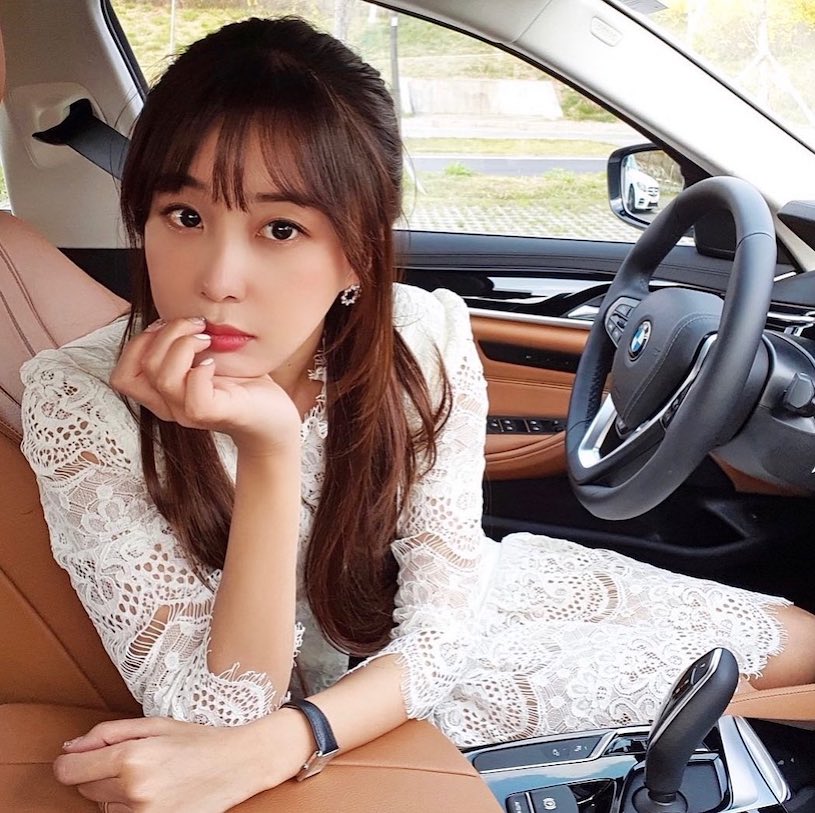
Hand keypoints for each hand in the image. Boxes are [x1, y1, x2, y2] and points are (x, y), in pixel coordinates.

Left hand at [55, 716, 271, 812]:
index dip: (70, 762)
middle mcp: (133, 789)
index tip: (80, 758)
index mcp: (131, 756)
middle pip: (84, 788)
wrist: (238, 764)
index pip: (69, 770)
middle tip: (132, 760)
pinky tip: (156, 792)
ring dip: (115, 793)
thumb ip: (107, 733)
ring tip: (149, 777)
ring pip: (102, 807)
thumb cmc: (197, 740)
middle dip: (98, 773)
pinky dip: (131, 807)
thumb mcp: (155, 724)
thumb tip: (70, 749)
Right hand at [110, 317, 300, 453]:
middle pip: (142, 367)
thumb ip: (183, 344)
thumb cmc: (242, 383)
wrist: (274, 416)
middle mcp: (170, 407)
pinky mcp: (214, 415)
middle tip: (198, 324)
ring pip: (163, 378)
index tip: (168, 324)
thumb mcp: (206, 357)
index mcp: (162, 394)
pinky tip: (215, 362)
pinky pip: (193, 396)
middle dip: (167, 333)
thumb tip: (169, 314)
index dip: (139, 342)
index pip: (123, 374)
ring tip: (208, 338)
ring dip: (184, 346)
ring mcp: (190, 414)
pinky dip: (202, 371)